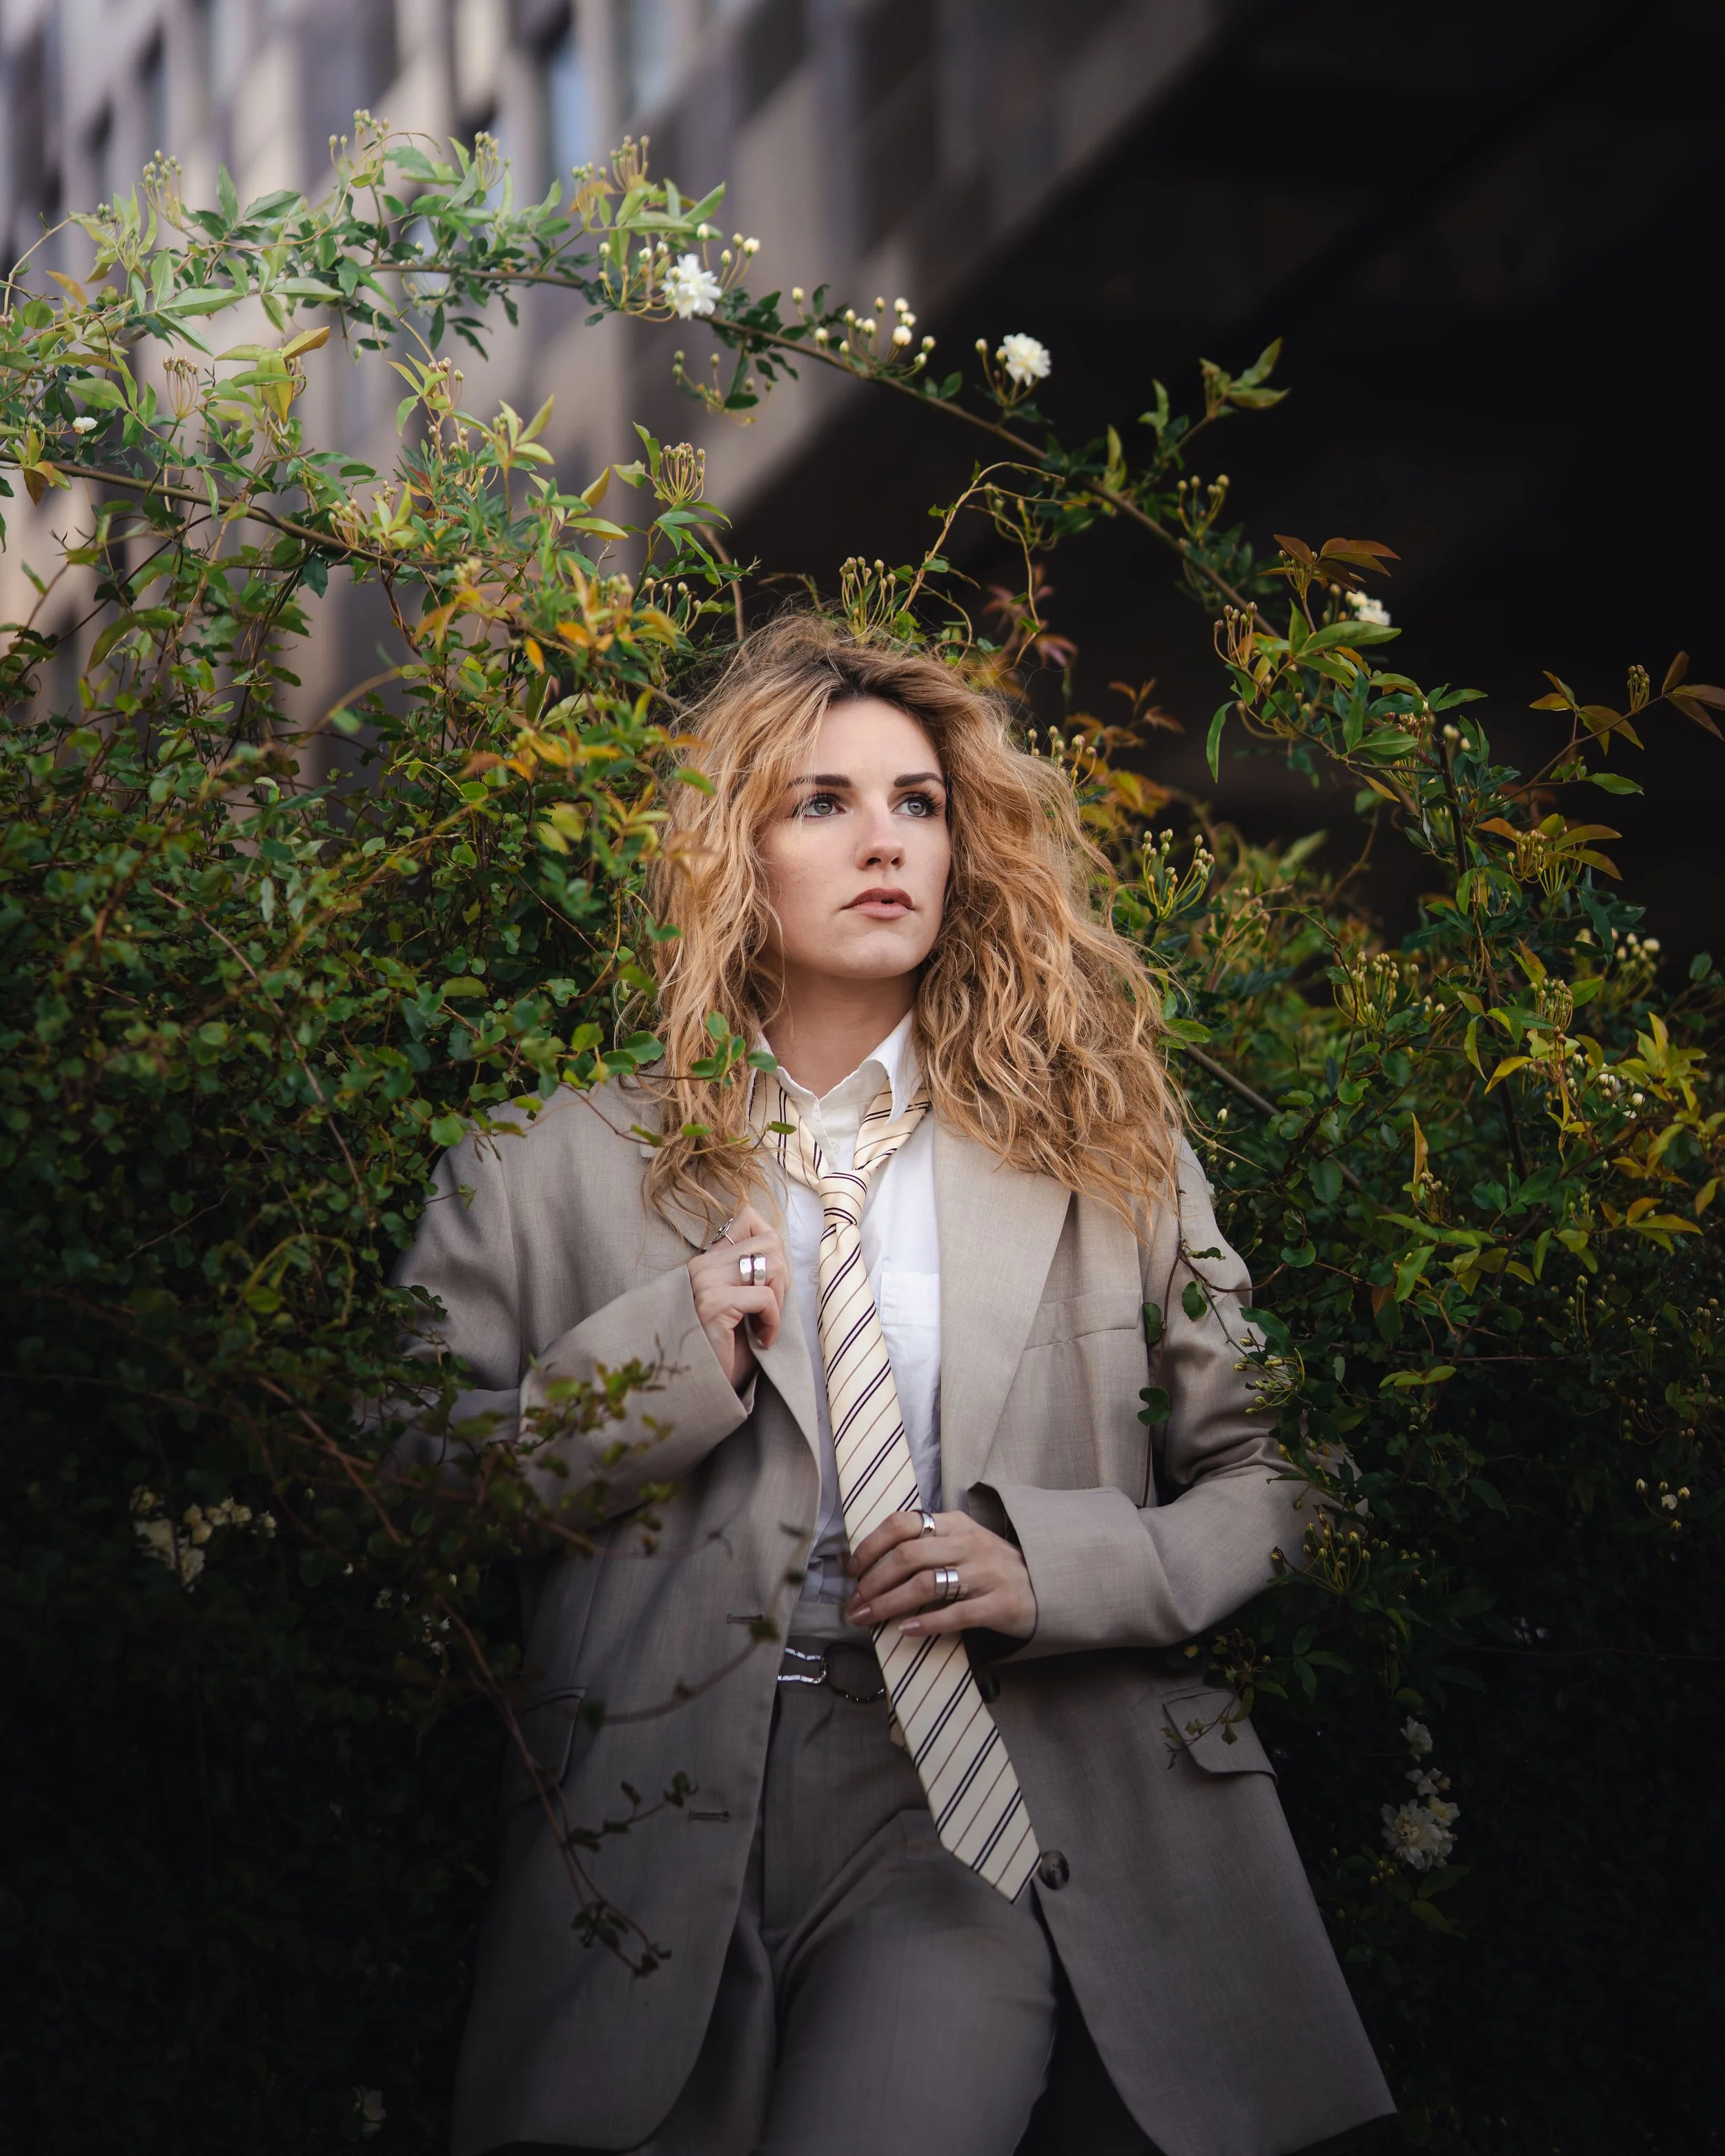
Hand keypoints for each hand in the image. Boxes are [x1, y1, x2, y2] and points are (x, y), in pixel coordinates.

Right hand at [686, 1203, 786, 1390]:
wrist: (702, 1389)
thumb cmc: (726, 1351)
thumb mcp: (742, 1303)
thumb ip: (752, 1273)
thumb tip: (781, 1252)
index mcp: (707, 1261)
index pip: (748, 1218)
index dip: (771, 1247)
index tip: (768, 1285)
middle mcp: (701, 1265)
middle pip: (770, 1240)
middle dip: (782, 1278)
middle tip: (770, 1310)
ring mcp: (704, 1283)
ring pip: (771, 1264)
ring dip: (778, 1300)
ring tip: (764, 1325)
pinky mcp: (712, 1304)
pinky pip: (765, 1298)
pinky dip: (772, 1321)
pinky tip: (761, 1340)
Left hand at [844, 1509, 1037, 1641]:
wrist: (1049, 1586)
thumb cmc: (993, 1568)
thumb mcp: (964, 1544)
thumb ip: (929, 1546)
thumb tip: (874, 1565)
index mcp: (956, 1524)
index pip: (903, 1524)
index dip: (871, 1546)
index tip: (852, 1570)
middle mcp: (970, 1544)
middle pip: (908, 1556)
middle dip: (873, 1581)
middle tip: (853, 1604)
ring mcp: (987, 1573)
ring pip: (926, 1584)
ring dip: (888, 1604)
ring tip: (867, 1619)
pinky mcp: (1000, 1604)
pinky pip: (956, 1613)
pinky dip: (927, 1623)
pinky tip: (906, 1631)